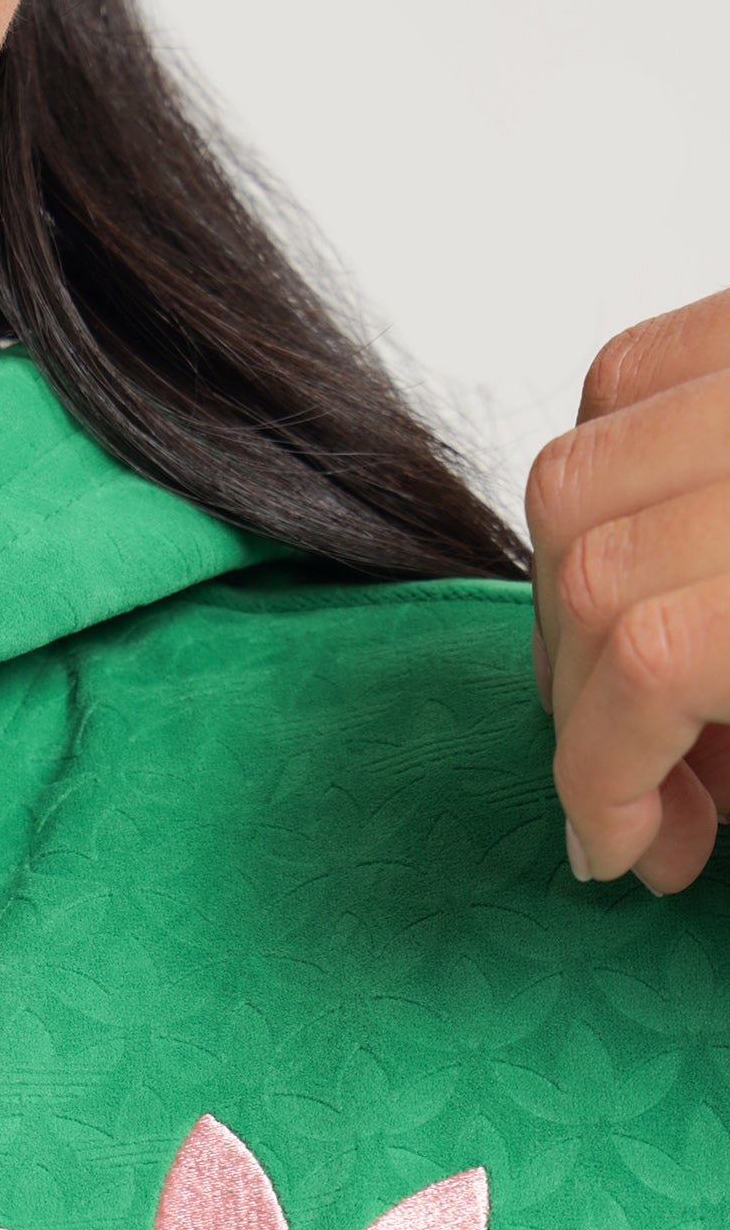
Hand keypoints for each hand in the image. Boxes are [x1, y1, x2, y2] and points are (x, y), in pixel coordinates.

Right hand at [527, 287, 729, 893]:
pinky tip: (657, 556)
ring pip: (574, 469)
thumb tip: (659, 819)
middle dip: (583, 712)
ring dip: (570, 602)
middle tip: (646, 799)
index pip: (650, 651)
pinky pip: (624, 377)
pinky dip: (600, 479)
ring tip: (645, 688)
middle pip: (588, 566)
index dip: (608, 776)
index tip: (627, 852)